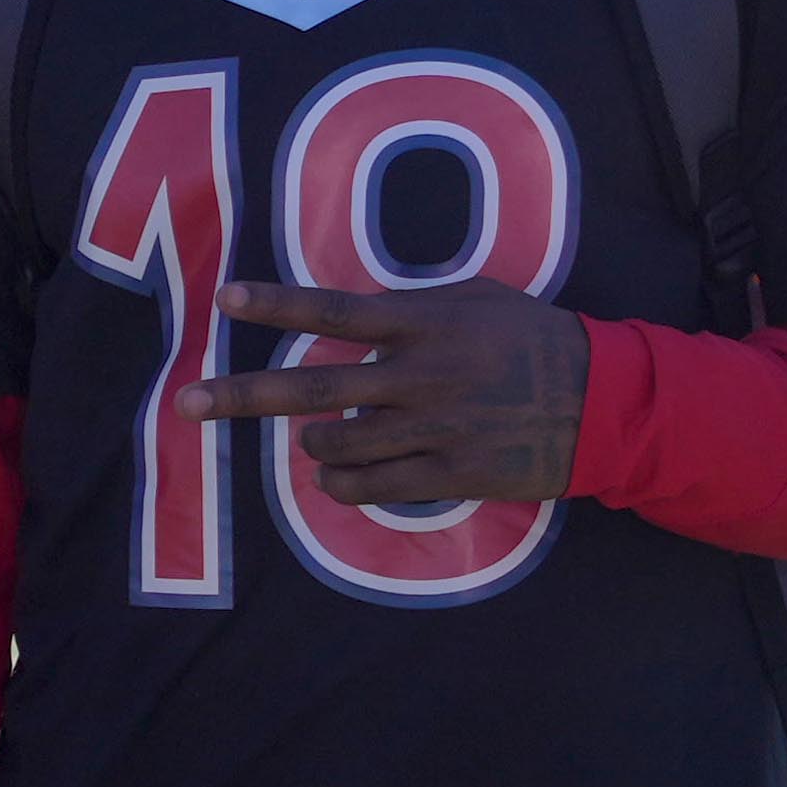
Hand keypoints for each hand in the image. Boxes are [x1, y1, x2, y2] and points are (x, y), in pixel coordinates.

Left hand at [191, 278, 588, 506]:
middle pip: (313, 385)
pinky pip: (366, 488)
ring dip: (312, 444)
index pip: (336, 308)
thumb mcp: (478, 298)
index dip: (278, 304)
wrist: (601, 402)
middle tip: (185, 403)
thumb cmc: (532, 339)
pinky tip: (337, 475)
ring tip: (318, 438)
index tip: (225, 300)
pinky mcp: (447, 473)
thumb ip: (412, 305)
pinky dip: (338, 484)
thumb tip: (349, 315)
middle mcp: (421, 373)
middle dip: (242, 394)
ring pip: (333, 444)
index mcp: (426, 321)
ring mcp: (432, 427)